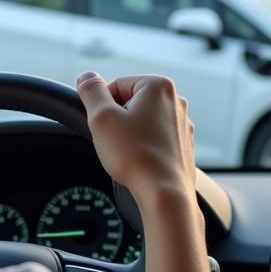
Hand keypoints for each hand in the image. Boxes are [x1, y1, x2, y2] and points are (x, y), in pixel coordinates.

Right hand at [76, 72, 195, 204]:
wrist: (165, 193)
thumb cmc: (136, 156)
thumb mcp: (101, 117)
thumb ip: (91, 91)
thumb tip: (87, 77)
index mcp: (159, 86)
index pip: (115, 85)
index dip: (102, 107)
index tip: (105, 126)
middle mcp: (176, 101)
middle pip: (130, 102)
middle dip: (118, 120)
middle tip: (116, 141)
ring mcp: (182, 124)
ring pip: (142, 122)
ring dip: (130, 135)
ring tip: (130, 153)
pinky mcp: (183, 144)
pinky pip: (154, 139)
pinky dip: (144, 147)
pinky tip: (141, 161)